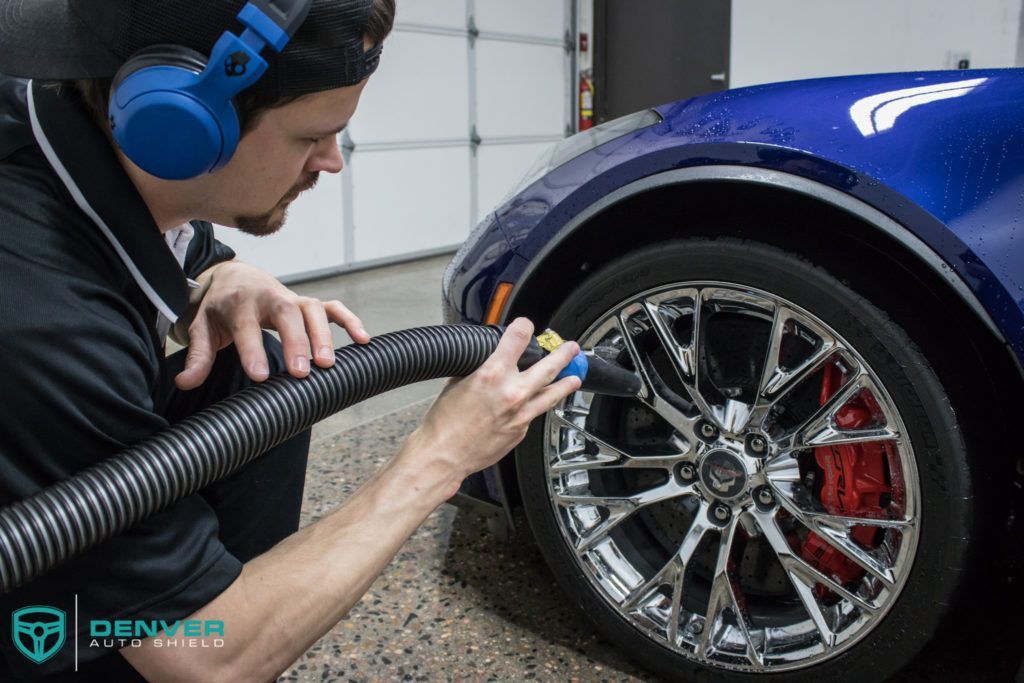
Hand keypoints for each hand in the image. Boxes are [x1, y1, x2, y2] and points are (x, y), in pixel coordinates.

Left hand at [175, 261, 370, 389]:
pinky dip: (350, 321)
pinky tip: (364, 340)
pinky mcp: (308, 303)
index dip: (252, 350)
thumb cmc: (221, 307)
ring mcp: (293, 298)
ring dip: (323, 335)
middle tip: (302, 372)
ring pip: (313, 310)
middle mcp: (269, 297)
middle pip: (286, 313)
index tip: (260, 376)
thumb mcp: (203, 327)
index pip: (246, 326)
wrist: (236, 277)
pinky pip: (334, 308)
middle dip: (296, 342)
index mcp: (238, 302)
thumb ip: (198, 355)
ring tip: (328, 365)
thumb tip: (184, 383)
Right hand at [401, 318, 581, 495]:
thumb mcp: (456, 383)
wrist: (444, 455)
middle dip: (562, 354)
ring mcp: (520, 414)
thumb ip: (477, 369)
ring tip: (575, 377)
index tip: (527, 326)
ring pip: (551, 394)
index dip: (524, 327)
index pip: (517, 339)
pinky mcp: (521, 431)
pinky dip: (537, 406)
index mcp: (492, 375)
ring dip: (566, 383)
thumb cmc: (444, 424)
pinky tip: (541, 403)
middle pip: (548, 367)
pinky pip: (534, 414)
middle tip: (571, 348)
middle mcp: (511, 393)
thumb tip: (487, 361)